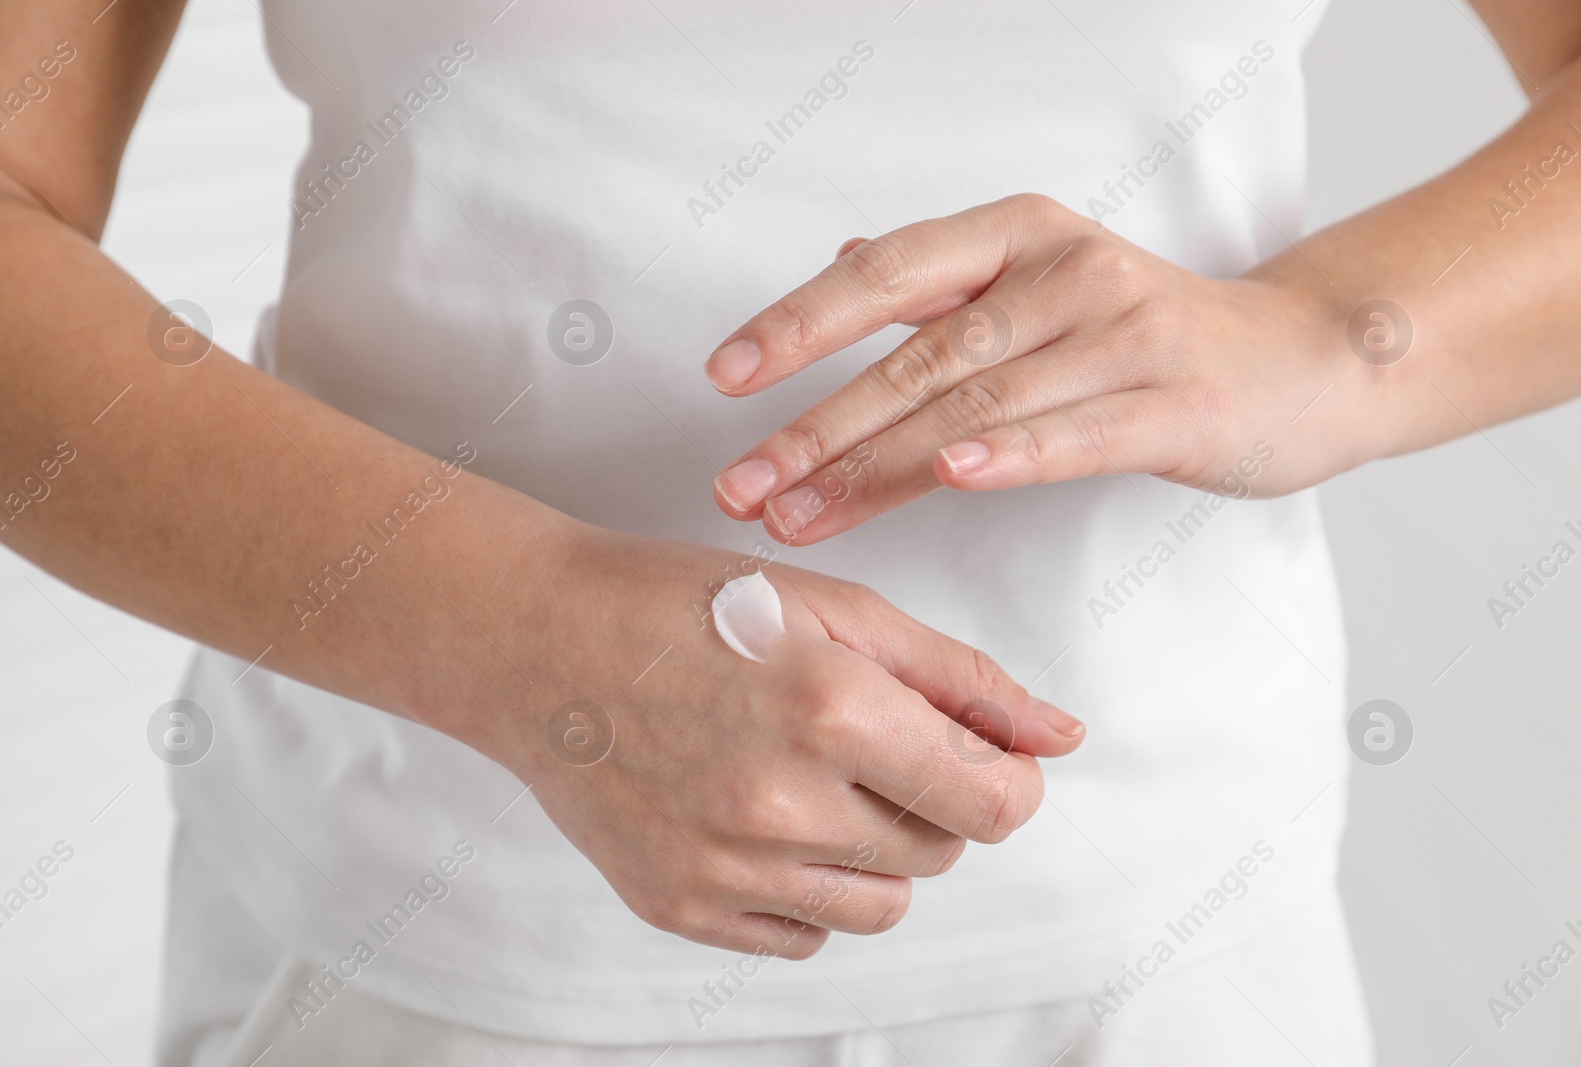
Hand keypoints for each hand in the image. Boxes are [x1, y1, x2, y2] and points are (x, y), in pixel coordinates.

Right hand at [482, 518, 1083, 959]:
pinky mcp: (680, 906)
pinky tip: (762, 819)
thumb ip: (959, 675)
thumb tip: (1059, 736)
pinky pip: (802, 936)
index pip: (996, 804)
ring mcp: (725, 869)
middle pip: (942, 852)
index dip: (1006, 776)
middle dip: (931, 798)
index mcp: (833, 711)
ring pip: (881, 907)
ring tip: (812, 780)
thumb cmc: (681, 606)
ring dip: (875, 851)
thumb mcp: (835, 608)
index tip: (981, 753)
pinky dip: (807, 889)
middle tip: (861, 737)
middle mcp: (781, 806)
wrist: (535, 641)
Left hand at [705, 194, 1366, 544]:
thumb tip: (843, 261)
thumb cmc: (1150, 335)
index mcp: (1019, 235)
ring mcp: (1125, 332)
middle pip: (918, 353)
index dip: (800, 322)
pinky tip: (951, 475)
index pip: (888, 274)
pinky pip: (1078, 431)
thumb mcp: (1043, 285)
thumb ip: (946, 281)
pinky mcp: (1176, 401)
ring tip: (801, 514)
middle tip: (739, 484)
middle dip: (817, 426)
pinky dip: (1012, 454)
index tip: (724, 377)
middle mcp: (1066, 270)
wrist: (1303, 360)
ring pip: (978, 402)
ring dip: (879, 465)